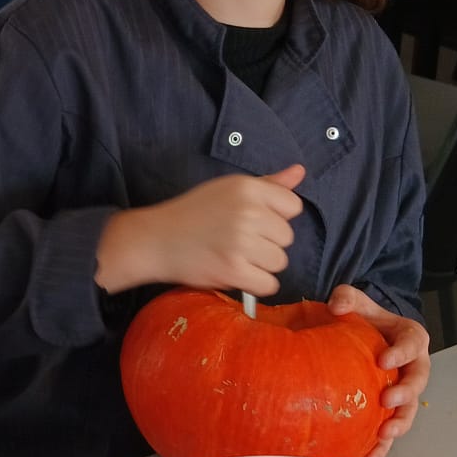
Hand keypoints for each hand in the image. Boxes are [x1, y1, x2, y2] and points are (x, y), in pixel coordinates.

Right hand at [96, 165, 304, 298]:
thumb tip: (300, 172)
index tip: (253, 221)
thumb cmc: (194, 213)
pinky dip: (255, 284)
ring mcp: (241, 242)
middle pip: (287, 237)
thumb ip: (268, 184)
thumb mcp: (229, 189)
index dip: (276, 217)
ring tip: (234, 256)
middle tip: (237, 240)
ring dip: (261, 264)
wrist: (156, 240)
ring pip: (279, 262)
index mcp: (247, 188)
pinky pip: (269, 285)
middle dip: (267, 242)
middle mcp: (247, 212)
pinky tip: (236, 273)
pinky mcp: (233, 270)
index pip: (293, 206)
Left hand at [326, 284, 429, 456]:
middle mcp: (411, 366)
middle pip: (417, 382)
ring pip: (408, 410)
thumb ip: (348, 297)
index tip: (385, 360)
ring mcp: (402, 390)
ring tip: (384, 434)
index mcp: (409, 338)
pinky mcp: (389, 409)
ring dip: (399, 423)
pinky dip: (383, 443)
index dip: (401, 353)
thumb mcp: (357, 301)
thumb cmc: (363, 319)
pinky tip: (370, 454)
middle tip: (387, 400)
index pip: (412, 344)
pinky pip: (390, 428)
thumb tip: (337, 305)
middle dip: (405, 394)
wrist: (360, 335)